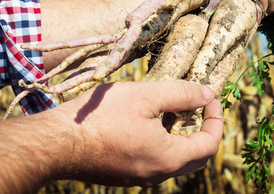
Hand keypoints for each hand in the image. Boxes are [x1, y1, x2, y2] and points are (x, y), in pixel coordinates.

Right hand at [57, 80, 222, 185]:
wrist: (57, 143)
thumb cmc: (102, 117)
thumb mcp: (146, 96)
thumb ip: (181, 94)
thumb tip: (207, 94)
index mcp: (168, 158)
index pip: (209, 144)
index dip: (216, 119)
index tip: (210, 98)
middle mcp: (157, 175)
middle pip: (195, 157)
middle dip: (202, 131)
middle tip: (197, 106)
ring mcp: (139, 178)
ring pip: (173, 160)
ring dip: (180, 136)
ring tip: (171, 109)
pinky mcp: (123, 174)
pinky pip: (154, 161)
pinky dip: (162, 143)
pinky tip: (147, 122)